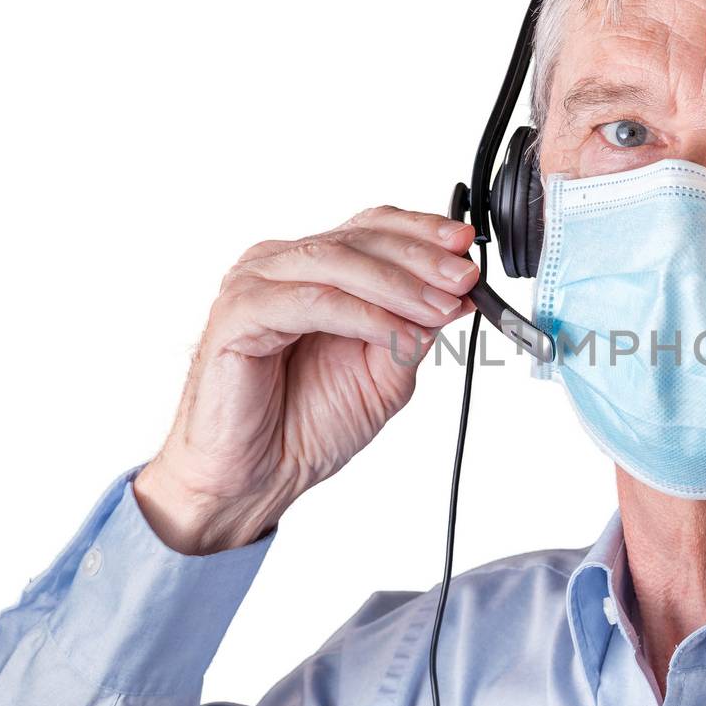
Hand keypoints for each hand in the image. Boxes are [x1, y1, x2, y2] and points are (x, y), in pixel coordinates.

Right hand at [133, 206, 477, 553]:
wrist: (258, 477)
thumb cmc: (306, 424)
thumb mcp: (384, 372)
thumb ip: (414, 329)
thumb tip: (459, 295)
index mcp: (313, 270)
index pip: (372, 228)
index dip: (422, 231)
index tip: (466, 246)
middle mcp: (281, 266)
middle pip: (359, 239)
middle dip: (420, 258)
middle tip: (463, 279)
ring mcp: (255, 284)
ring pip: (338, 263)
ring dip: (399, 285)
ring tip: (440, 311)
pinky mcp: (239, 313)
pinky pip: (313, 301)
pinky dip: (364, 316)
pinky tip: (400, 335)